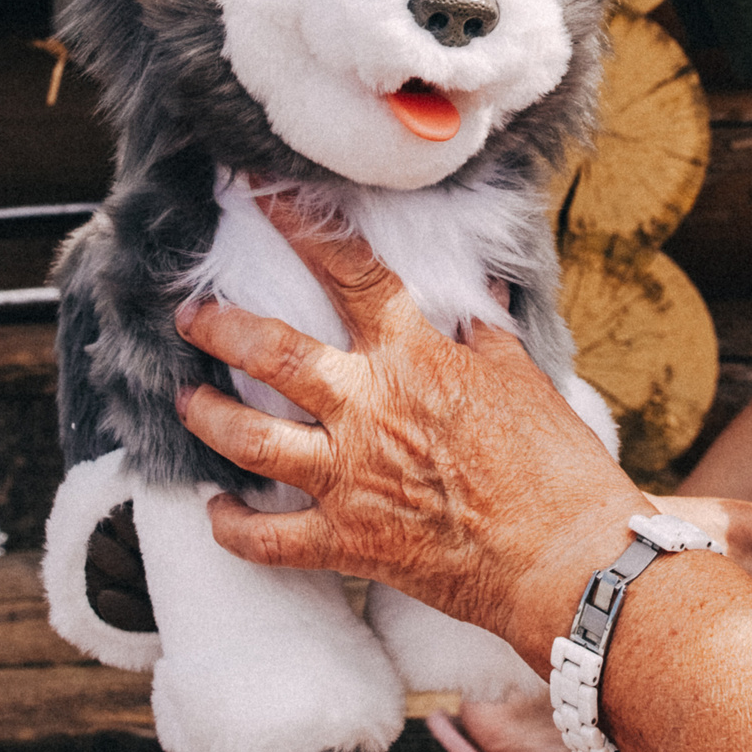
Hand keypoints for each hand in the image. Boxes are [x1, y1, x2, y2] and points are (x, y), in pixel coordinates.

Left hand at [174, 197, 654, 661]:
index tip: (264, 195)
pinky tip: (216, 513)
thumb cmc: (554, 466)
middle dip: (221, 326)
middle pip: (271, 352)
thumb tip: (481, 296)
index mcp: (415, 356)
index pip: (351, 273)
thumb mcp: (524, 380)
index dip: (303, 228)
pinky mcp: (345, 541)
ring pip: (249, 438)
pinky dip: (232, 527)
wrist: (563, 556)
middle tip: (192, 315)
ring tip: (188, 400)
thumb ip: (488, 335)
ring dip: (207, 416)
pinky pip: (266, 537)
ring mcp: (350, 476)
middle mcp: (369, 407)